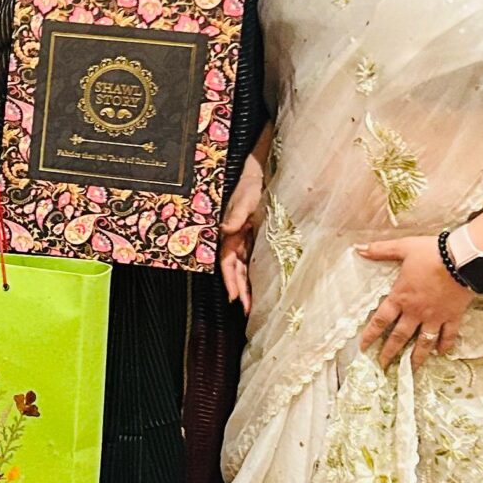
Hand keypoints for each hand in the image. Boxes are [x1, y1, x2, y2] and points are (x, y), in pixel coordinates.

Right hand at [220, 151, 265, 313]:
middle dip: (239, 289)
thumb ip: (237, 213)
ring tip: (250, 306)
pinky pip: (250, 259)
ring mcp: (244, 238)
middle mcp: (235, 238)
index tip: (235, 296)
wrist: (256, 171)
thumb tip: (226, 229)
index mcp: (230, 231)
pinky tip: (256, 286)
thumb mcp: (245, 195)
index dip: (230, 279)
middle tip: (246, 310)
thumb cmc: (249, 182)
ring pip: (242, 267)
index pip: (227, 260)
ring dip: (245, 286)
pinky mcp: (253, 236)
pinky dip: (252, 273)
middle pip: (234, 268)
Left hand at [355, 235, 470, 367]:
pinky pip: (448, 335)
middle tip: (383, 365)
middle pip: (399, 336)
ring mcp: (435, 317)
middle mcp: (416, 312)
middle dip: (390, 352)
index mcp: (401, 297)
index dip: (370, 335)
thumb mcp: (403, 248)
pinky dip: (445, 345)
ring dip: (416, 357)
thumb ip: (381, 250)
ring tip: (410, 369)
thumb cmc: (431, 253)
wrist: (462, 259)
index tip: (363, 348)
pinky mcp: (453, 317)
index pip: (380, 320)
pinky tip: (442, 353)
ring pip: (423, 342)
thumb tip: (358, 249)